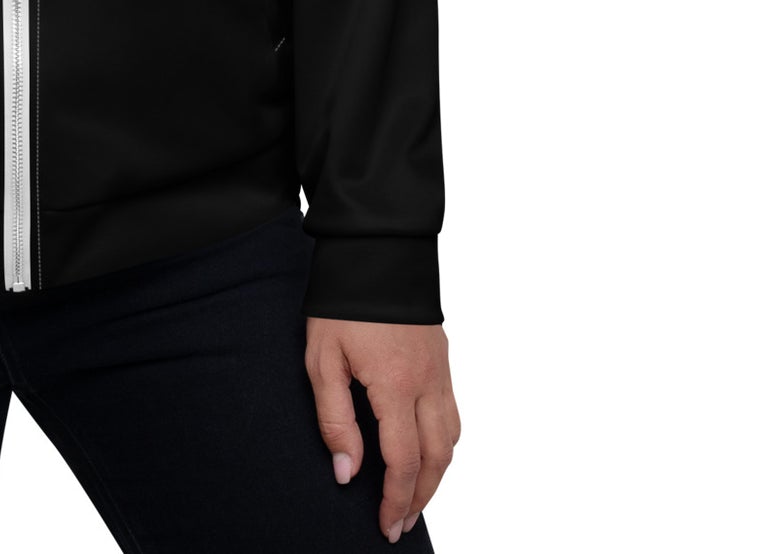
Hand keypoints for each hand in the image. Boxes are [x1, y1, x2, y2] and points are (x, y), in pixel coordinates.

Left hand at [305, 319, 458, 543]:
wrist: (376, 249)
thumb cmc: (342, 303)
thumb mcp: (323, 359)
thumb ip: (335, 419)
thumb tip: (347, 473)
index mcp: (396, 385)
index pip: (404, 461)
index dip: (396, 499)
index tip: (385, 525)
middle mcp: (428, 383)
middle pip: (436, 459)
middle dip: (420, 498)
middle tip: (401, 524)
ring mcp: (440, 370)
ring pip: (451, 439)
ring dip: (436, 475)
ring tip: (414, 497)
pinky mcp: (443, 359)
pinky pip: (453, 414)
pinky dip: (443, 444)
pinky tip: (426, 451)